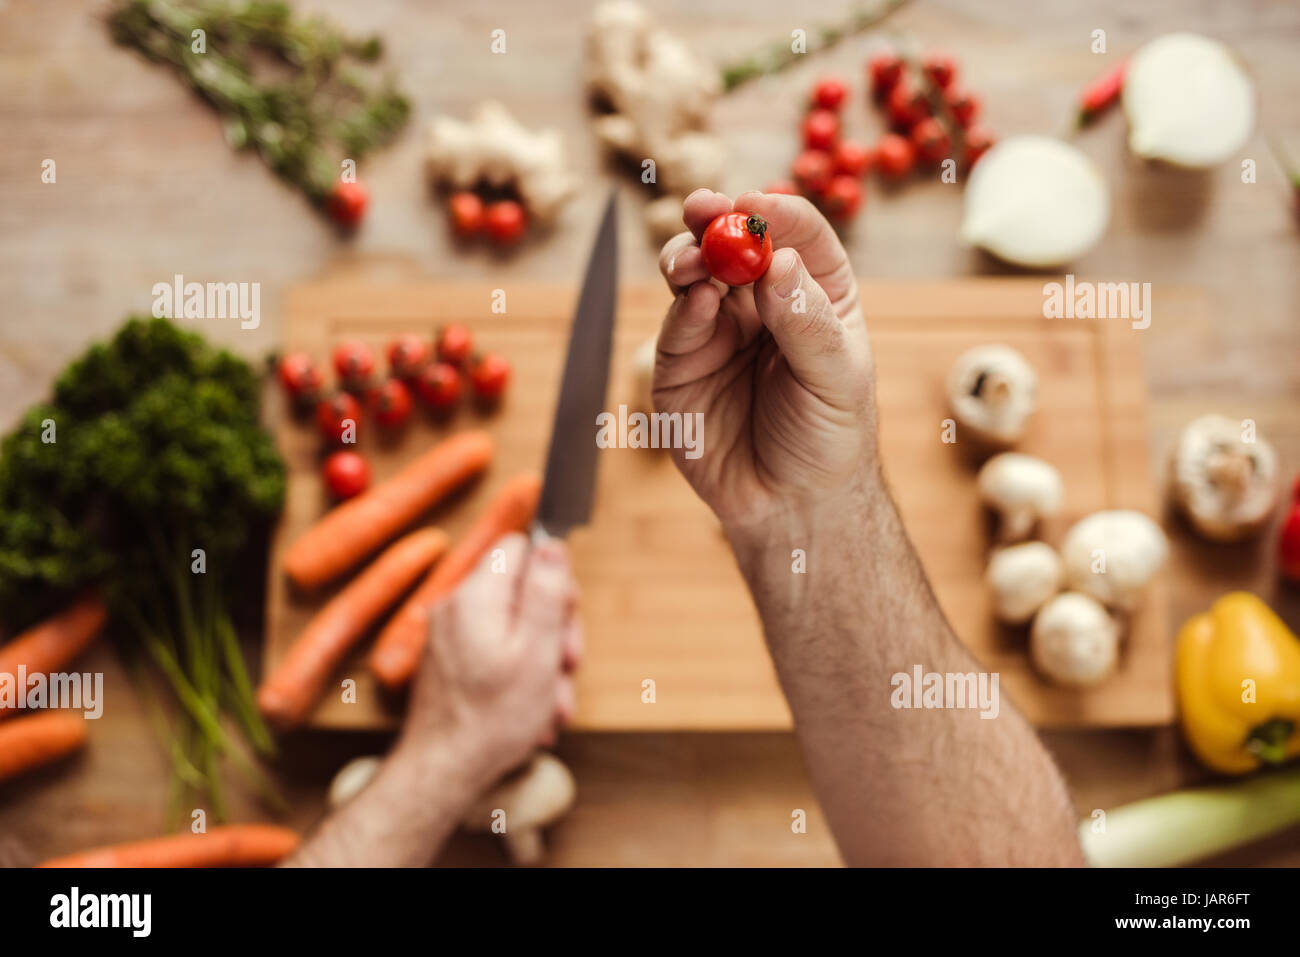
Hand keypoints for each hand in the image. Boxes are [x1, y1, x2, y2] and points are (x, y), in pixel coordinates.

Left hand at [394, 532, 581, 790]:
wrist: (442, 772)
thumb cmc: (492, 718)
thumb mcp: (538, 649)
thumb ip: (546, 590)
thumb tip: (552, 543)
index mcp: (475, 595)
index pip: (520, 547)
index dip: (552, 575)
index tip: (566, 614)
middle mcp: (456, 607)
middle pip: (521, 590)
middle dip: (554, 628)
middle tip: (568, 665)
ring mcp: (450, 636)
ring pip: (514, 627)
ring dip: (543, 663)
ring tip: (553, 704)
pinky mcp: (451, 662)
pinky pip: (497, 652)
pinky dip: (520, 677)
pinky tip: (533, 713)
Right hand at [655, 189, 876, 535]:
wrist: (789, 506)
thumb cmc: (828, 439)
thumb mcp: (836, 380)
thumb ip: (807, 322)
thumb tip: (777, 260)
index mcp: (814, 293)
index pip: (797, 236)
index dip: (775, 214)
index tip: (755, 207)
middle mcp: (762, 303)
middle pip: (736, 244)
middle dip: (715, 220)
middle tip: (701, 208)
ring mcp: (718, 331)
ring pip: (695, 275)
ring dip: (687, 257)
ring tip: (688, 261)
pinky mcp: (681, 365)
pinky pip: (677, 326)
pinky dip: (682, 309)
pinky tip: (696, 303)